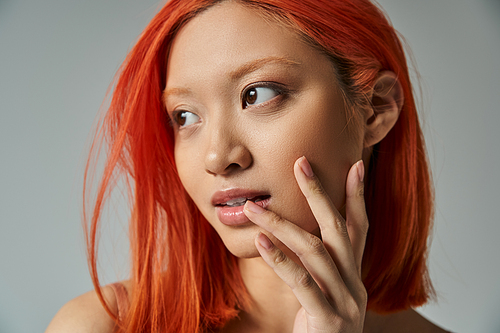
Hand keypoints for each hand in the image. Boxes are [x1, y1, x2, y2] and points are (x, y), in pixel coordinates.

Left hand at [243, 157, 367, 331]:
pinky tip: (261, 240)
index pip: (359, 228)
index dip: (357, 196)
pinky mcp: (328, 320)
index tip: (355, 164)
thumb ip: (314, 267)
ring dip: (282, 224)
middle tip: (300, 163)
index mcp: (352, 275)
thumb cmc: (319, 328)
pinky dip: (280, 259)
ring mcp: (345, 301)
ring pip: (315, 250)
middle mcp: (354, 283)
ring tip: (253, 208)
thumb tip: (290, 234)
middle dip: (319, 193)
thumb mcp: (321, 293)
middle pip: (338, 229)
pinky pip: (302, 282)